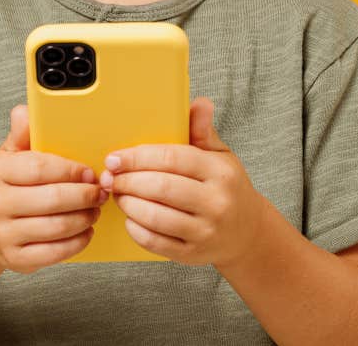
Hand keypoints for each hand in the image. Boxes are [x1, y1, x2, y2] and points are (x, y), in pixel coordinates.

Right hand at [0, 104, 108, 273]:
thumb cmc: (3, 187)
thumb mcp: (8, 157)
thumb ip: (22, 135)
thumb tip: (24, 111)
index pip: (39, 168)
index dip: (70, 171)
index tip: (90, 172)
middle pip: (52, 199)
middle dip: (84, 196)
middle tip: (101, 192)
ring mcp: (3, 234)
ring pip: (57, 228)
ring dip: (85, 218)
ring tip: (96, 210)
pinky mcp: (14, 259)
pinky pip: (54, 253)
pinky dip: (77, 242)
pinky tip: (85, 231)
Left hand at [99, 96, 265, 267]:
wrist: (247, 233)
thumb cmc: (227, 187)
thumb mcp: (221, 156)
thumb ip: (203, 131)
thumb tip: (199, 103)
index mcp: (221, 172)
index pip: (172, 158)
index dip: (137, 157)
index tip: (114, 158)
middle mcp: (217, 202)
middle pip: (160, 188)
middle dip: (127, 181)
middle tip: (109, 178)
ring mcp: (205, 232)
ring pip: (155, 217)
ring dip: (128, 204)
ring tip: (118, 195)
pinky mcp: (193, 254)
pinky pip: (155, 242)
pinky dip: (136, 229)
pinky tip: (130, 218)